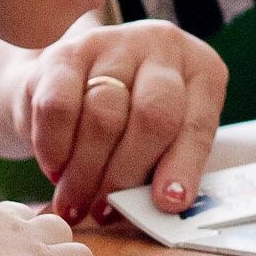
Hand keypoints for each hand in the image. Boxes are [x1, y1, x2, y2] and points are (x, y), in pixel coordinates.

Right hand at [16, 20, 227, 224]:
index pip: (196, 123)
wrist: (73, 84)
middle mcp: (162, 47)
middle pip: (152, 115)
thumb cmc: (131, 123)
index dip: (182, 167)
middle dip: (126, 174)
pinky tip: (55, 170)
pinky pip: (58, 106)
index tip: (166, 204)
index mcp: (201, 70)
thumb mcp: (165, 138)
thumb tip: (160, 207)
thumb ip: (165, 167)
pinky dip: (55, 148)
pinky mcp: (65, 53)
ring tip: (76, 203)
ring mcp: (113, 44)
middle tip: (105, 211)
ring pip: (103, 114)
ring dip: (86, 171)